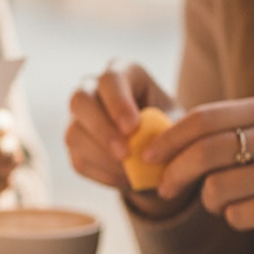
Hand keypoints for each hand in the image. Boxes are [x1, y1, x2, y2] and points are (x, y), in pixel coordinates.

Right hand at [65, 62, 177, 213]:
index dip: (117, 102)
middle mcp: (93, 89)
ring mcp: (79, 117)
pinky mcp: (75, 144)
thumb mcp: (179, 124)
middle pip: (80, 100)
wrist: (161, 152)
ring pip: (74, 133)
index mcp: (123, 73)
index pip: (110, 79)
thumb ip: (171, 129)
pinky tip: (125, 179)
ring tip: (131, 172)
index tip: (132, 127)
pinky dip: (102, 174)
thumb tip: (158, 143)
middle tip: (124, 154)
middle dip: (101, 129)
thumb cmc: (172, 128)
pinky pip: (78, 160)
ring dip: (102, 157)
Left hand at [143, 97, 253, 229]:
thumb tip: (161, 142)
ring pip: (216, 189)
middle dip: (174, 173)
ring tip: (221, 200)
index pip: (203, 118)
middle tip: (164, 188)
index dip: (169, 138)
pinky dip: (233, 217)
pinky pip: (237, 215)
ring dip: (208, 200)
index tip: (147, 154)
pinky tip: (250, 211)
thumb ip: (228, 127)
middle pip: (204, 153)